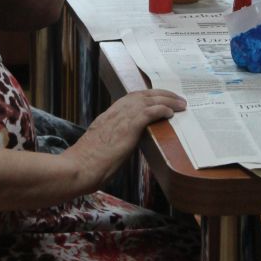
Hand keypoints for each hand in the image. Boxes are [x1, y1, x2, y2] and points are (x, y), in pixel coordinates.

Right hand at [66, 89, 185, 189]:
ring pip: (148, 100)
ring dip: (167, 99)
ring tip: (180, 104)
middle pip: (142, 94)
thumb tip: (123, 143)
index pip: (131, 98)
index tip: (159, 97)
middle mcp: (115, 111)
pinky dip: (162, 109)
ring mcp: (122, 117)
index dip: (148, 96)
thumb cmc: (87, 162)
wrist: (80, 166)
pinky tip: (171, 112)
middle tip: (176, 98)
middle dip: (161, 94)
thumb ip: (113, 138)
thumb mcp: (101, 144)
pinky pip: (149, 112)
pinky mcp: (128, 126)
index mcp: (108, 115)